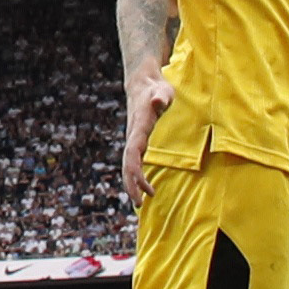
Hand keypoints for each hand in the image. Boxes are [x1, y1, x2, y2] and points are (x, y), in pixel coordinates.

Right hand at [117, 69, 174, 205]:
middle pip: (127, 164)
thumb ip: (161, 97)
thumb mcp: (162, 90)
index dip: (135, 172)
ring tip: (140, 202)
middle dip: (131, 184)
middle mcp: (133, 136)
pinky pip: (133, 161)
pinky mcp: (137, 140)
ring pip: (128, 165)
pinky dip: (135, 176)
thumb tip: (158, 101)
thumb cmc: (156, 88)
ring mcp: (133, 139)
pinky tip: (144, 186)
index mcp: (138, 127)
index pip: (133, 154)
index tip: (142, 188)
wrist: (142, 83)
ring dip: (132, 183)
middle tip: (139, 204)